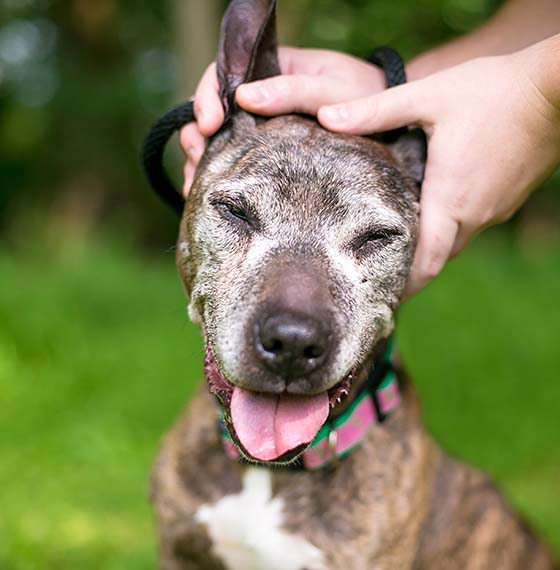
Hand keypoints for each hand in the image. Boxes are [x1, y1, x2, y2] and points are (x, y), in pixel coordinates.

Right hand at [180, 47, 384, 192]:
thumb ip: (292, 91)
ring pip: (217, 140)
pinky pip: (235, 161)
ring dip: (200, 161)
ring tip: (194, 185)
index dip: (206, 98)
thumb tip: (245, 97)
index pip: (222, 75)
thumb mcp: (332, 89)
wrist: (390, 122)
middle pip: (211, 111)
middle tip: (197, 160)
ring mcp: (260, 128)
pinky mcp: (267, 153)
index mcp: (269, 71)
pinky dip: (218, 175)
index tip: (209, 125)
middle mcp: (259, 99)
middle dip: (197, 136)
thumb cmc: (364, 96)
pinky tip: (209, 194)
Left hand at [318, 43, 559, 295]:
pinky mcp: (509, 198)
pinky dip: (450, 226)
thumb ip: (377, 111)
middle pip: (438, 257)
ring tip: (400, 241)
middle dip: (411, 268)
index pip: (426, 263)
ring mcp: (497, 209)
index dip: (404, 285)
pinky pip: (473, 224)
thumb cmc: (495, 90)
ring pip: (456, 241)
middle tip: (379, 268)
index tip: (380, 297)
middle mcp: (476, 214)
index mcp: (451, 200)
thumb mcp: (428, 97)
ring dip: (430, 246)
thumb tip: (327, 117)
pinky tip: (436, 209)